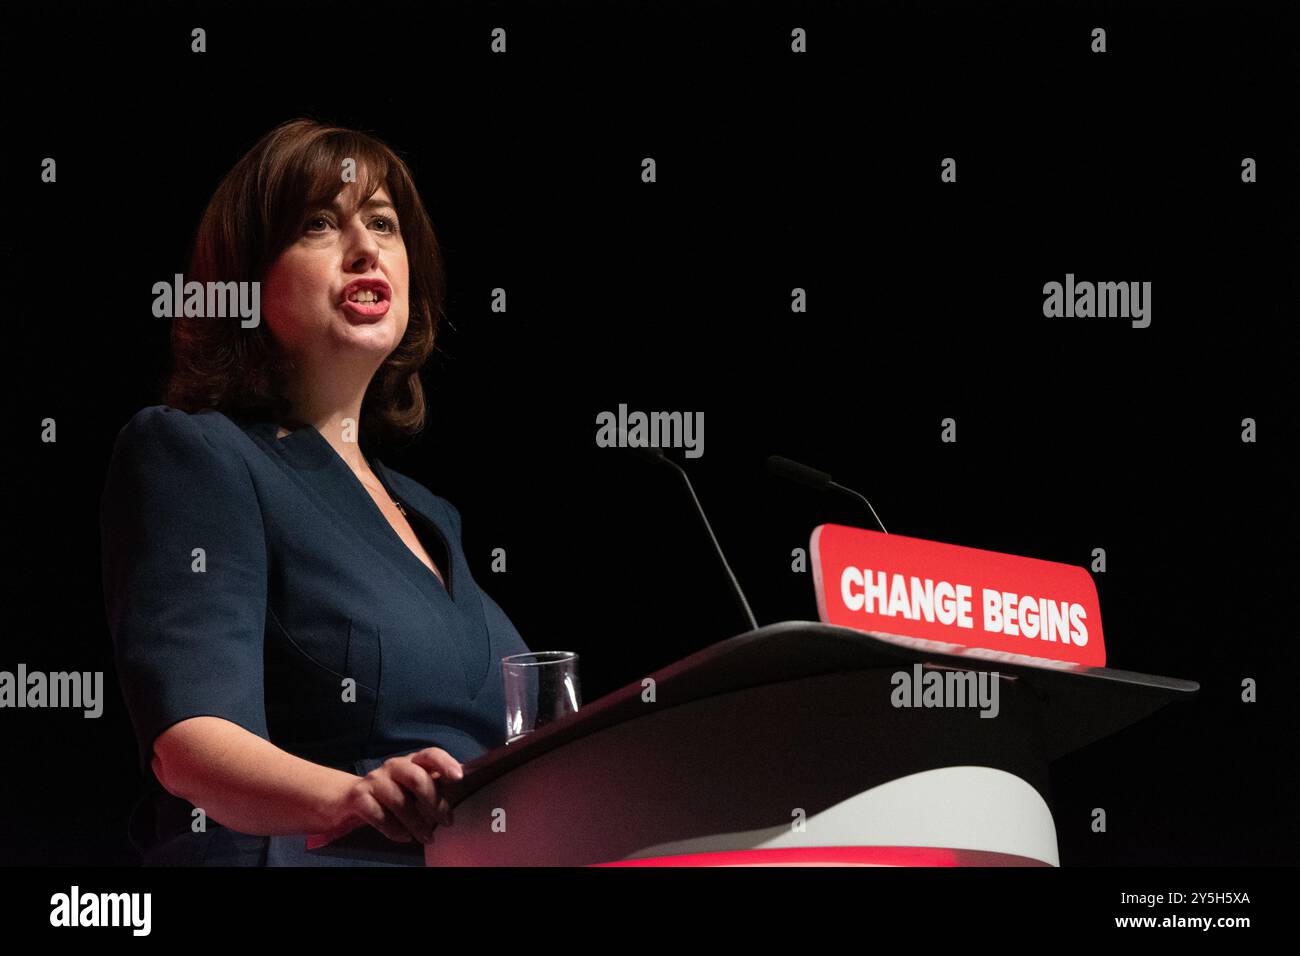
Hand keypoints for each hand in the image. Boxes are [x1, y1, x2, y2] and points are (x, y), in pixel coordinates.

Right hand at [323, 748, 463, 844]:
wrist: (349, 798)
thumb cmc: (392, 793)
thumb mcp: (413, 786)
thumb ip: (434, 785)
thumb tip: (460, 791)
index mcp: (411, 761)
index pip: (430, 754)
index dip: (445, 763)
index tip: (458, 777)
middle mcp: (393, 766)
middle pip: (417, 778)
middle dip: (435, 803)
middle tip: (448, 822)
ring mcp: (374, 780)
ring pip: (399, 801)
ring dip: (417, 823)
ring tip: (427, 838)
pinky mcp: (358, 797)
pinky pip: (380, 816)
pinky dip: (395, 829)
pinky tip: (405, 837)